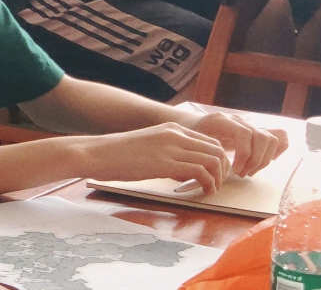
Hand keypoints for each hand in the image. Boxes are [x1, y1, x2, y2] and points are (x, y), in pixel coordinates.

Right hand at [71, 123, 233, 192]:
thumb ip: (169, 155)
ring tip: (210, 190)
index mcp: (172, 128)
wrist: (97, 153)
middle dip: (223, 170)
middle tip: (216, 185)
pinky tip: (201, 192)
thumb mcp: (149, 147)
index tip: (214, 175)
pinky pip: (201, 172)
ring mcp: (172, 147)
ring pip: (214, 160)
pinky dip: (208, 184)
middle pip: (218, 150)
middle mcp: (176, 134)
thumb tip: (183, 173)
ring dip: (218, 179)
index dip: (219, 160)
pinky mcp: (166, 163)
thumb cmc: (118, 155)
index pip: (210, 141)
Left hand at [179, 112, 288, 177]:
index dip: (244, 154)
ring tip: (249, 171)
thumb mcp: (193, 144)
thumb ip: (204, 154)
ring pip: (272, 138)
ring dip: (264, 159)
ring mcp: (249, 124)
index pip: (244, 133)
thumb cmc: (191, 138)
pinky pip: (278, 136)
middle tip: (242, 174)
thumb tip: (214, 173)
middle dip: (255, 160)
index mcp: (222, 121)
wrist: (191, 125)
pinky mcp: (255, 131)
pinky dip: (278, 149)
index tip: (236, 170)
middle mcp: (238, 120)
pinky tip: (266, 161)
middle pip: (262, 137)